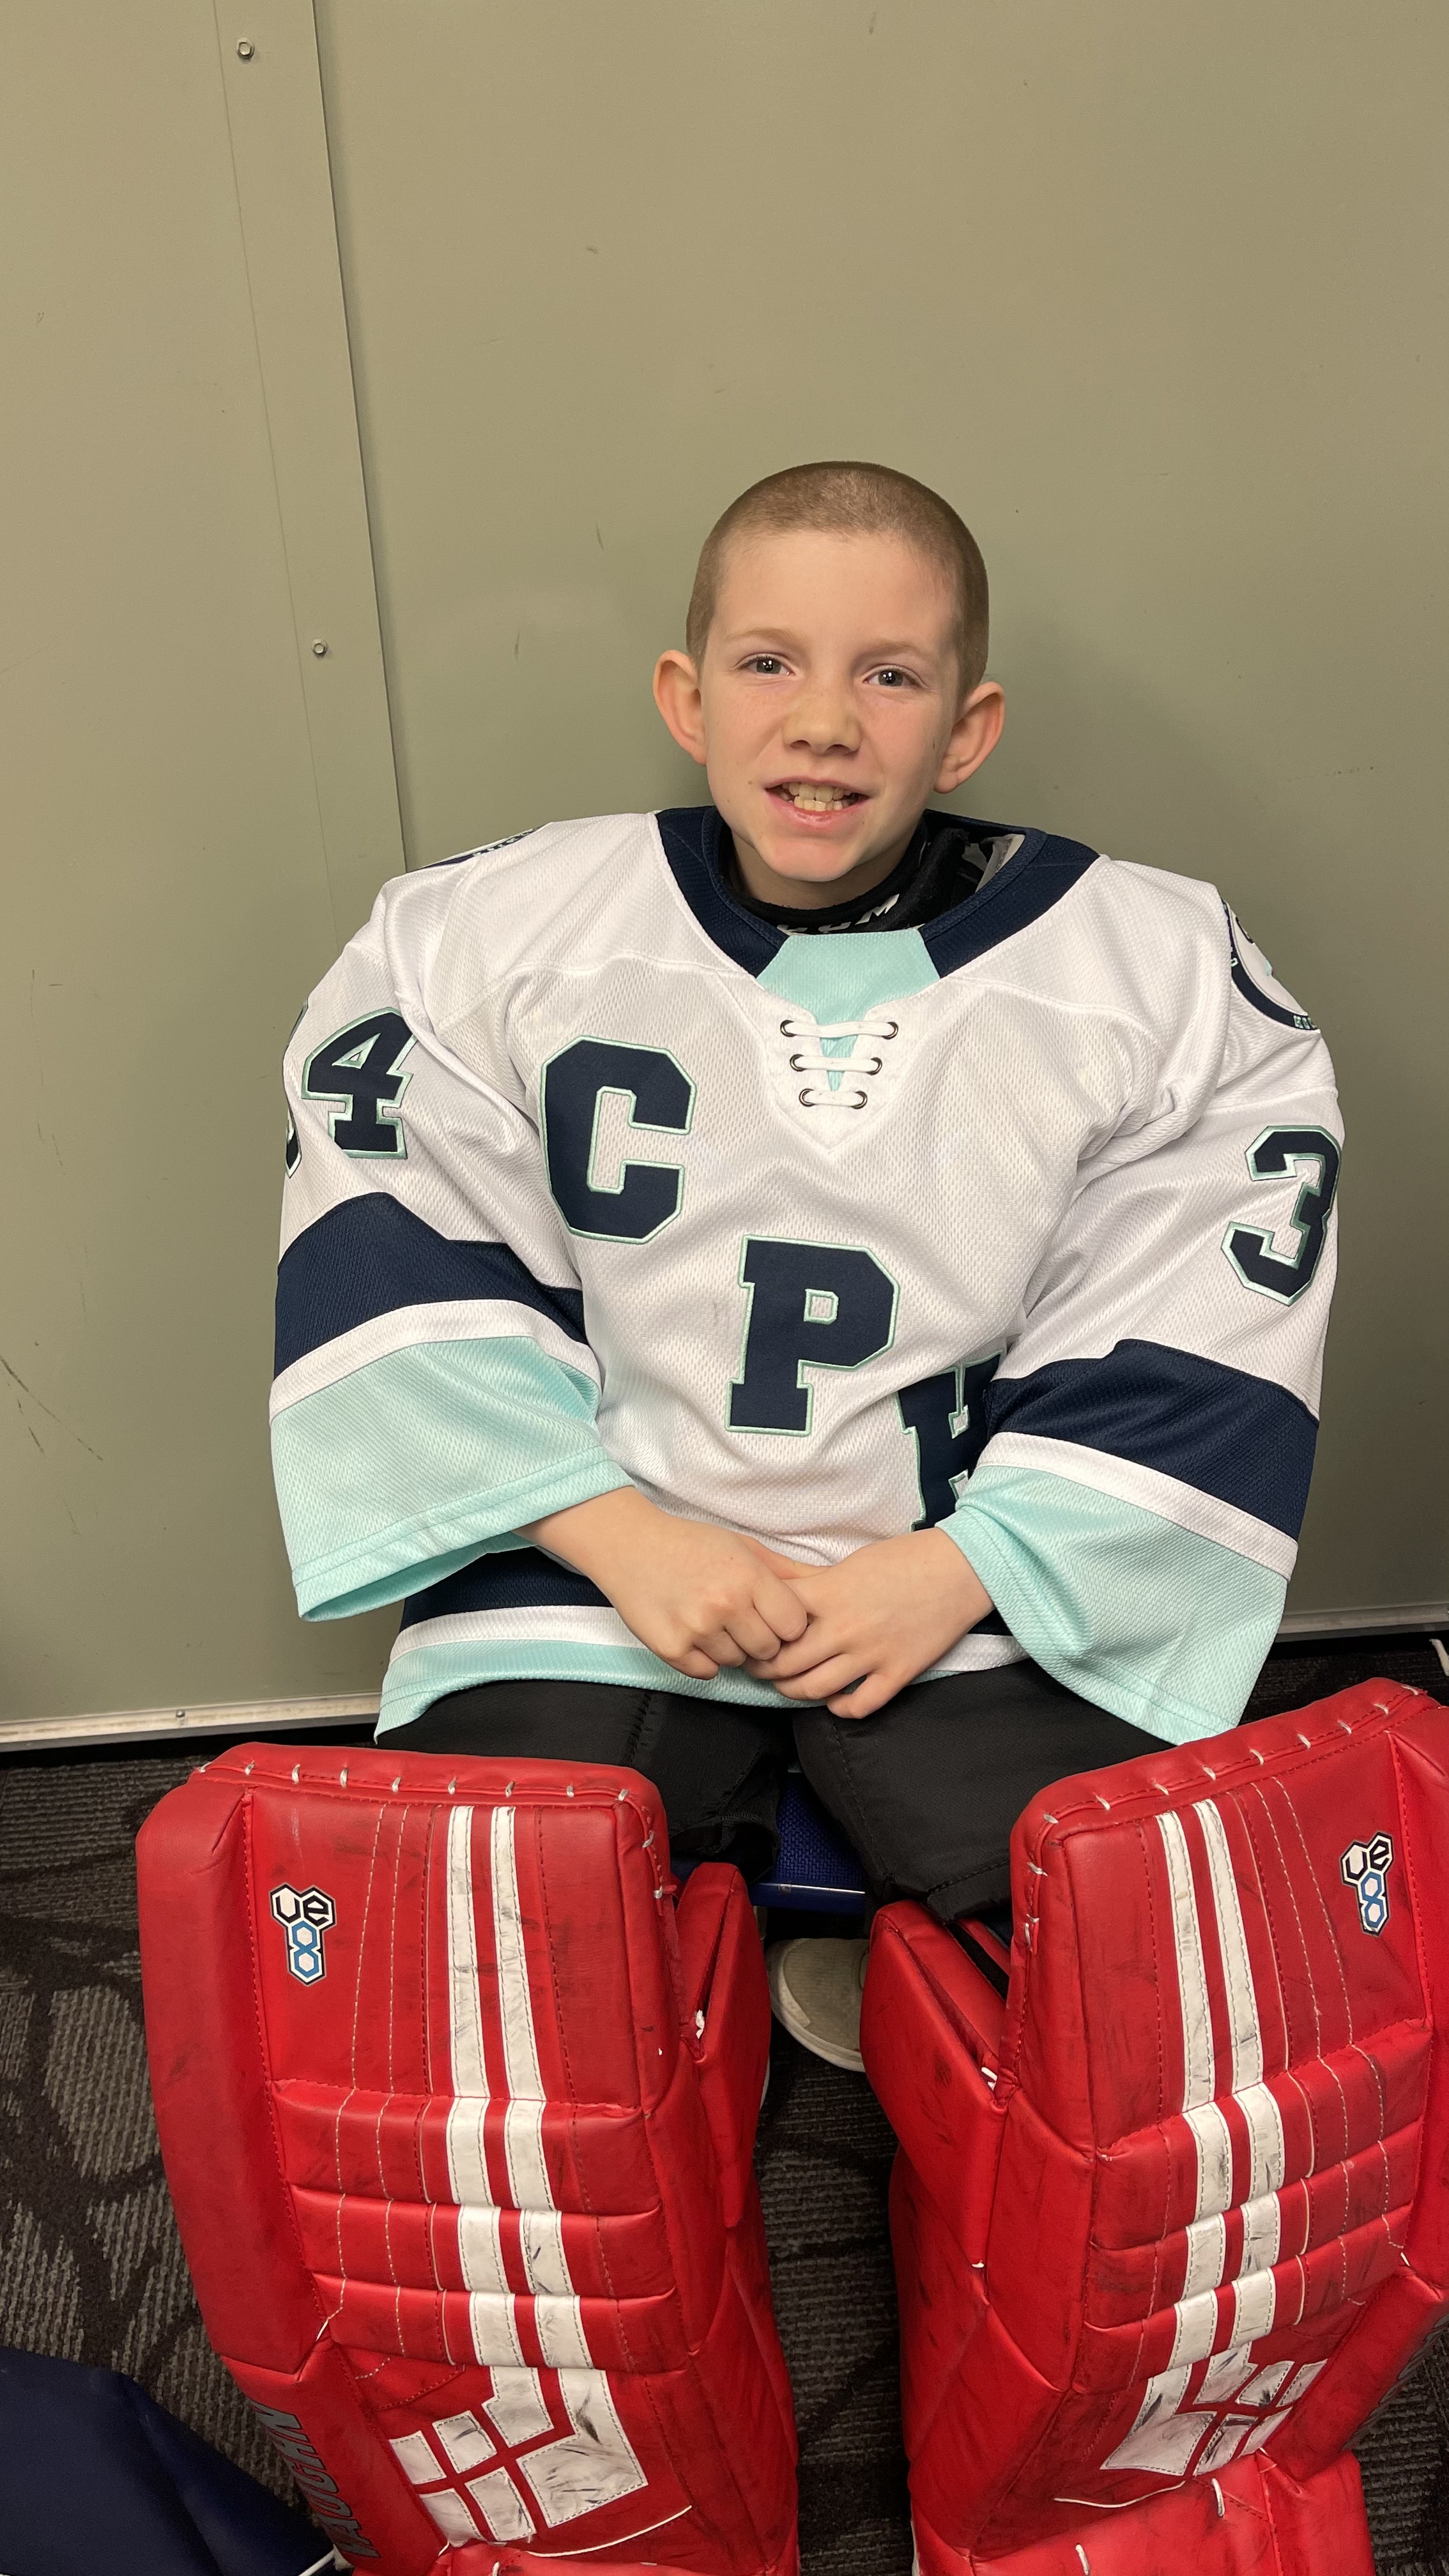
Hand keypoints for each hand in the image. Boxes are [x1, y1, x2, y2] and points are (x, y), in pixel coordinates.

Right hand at [522, 1487, 812, 1679]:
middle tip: (739, 1619)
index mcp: (750, 1577)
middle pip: (770, 1650)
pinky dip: (703, 1659)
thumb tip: (831, 1586)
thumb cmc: (691, 1543)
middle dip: (761, 1639)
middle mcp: (726, 1605)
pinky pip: (707, 1672)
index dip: (787, 1624)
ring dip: (730, 1648)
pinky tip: (692, 1631)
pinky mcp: (671, 1648)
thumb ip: (788, 1572)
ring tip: (711, 1619)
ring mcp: (697, 1629)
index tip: (772, 1615)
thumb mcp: (744, 1547)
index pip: (795, 1627)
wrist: (629, 1544)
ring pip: (738, 1662)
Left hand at [745, 1528, 992, 1716]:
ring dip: (794, 1691)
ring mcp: (871, 1654)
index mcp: (828, 1595)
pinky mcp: (897, 1672)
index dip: (756, 1632)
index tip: (752, 1636)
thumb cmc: (904, 1558)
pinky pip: (859, 1705)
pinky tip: (835, 1700)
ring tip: (789, 1686)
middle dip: (765, 1669)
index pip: (772, 1622)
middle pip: (785, 1663)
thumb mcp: (850, 1563)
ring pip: (814, 1689)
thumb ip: (815, 1585)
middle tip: (761, 1668)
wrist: (960, 1569)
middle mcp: (843, 1628)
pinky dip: (840, 1708)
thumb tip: (780, 1594)